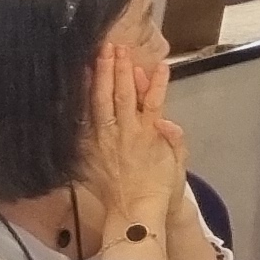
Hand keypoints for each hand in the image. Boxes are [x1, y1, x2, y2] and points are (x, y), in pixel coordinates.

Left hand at [82, 43, 182, 237]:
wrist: (135, 212)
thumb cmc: (161, 187)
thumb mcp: (179, 165)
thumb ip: (175, 140)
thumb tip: (167, 120)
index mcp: (150, 135)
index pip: (154, 101)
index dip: (157, 82)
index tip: (159, 64)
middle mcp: (125, 133)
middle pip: (123, 95)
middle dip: (121, 69)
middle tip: (117, 47)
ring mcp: (105, 140)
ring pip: (101, 102)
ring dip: (101, 77)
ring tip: (100, 56)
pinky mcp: (89, 149)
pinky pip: (83, 122)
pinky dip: (82, 102)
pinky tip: (80, 86)